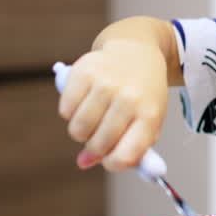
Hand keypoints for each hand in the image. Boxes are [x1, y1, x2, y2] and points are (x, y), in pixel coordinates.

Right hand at [58, 38, 168, 172]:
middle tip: (100, 136)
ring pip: (78, 129)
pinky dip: (70, 113)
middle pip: (99, 145)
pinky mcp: (84, 71)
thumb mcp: (147, 122)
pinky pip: (65, 110)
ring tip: (93, 120)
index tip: (110, 159)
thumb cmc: (141, 95)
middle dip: (96, 148)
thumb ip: (124, 150)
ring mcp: (106, 83)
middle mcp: (129, 98)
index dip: (113, 164)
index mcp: (150, 114)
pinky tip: (84, 102)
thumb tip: (83, 162)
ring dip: (81, 132)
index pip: (125, 156)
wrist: (135, 51)